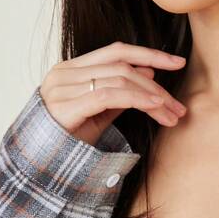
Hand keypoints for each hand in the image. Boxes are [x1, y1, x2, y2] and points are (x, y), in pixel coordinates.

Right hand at [39, 40, 187, 146]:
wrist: (40, 165)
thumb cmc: (69, 141)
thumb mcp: (98, 115)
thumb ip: (118, 95)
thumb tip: (147, 75)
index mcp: (71, 69)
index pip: (116, 52)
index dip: (148, 54)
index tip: (177, 63)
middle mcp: (65, 73)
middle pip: (122, 67)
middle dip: (156, 87)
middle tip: (179, 108)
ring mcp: (63, 88)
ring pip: (119, 80)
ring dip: (152, 98)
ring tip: (172, 115)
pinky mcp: (67, 107)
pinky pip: (110, 96)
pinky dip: (137, 99)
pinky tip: (155, 108)